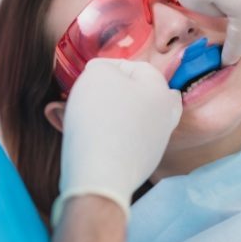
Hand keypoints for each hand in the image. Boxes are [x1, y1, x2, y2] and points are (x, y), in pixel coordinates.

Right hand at [52, 58, 181, 224]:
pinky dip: (105, 137)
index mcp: (161, 90)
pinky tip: (85, 139)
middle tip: (88, 97)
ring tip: (76, 117)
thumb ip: (103, 67)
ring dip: (105, 115)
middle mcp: (165, 116)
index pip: (135, 67)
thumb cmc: (101, 117)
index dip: (107, 67)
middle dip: (112, 93)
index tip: (87, 76)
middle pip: (139, 95)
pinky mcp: (140, 165)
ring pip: (129, 119)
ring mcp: (155, 143)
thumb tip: (103, 74)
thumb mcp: (98, 74)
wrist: (100, 175)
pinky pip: (121, 142)